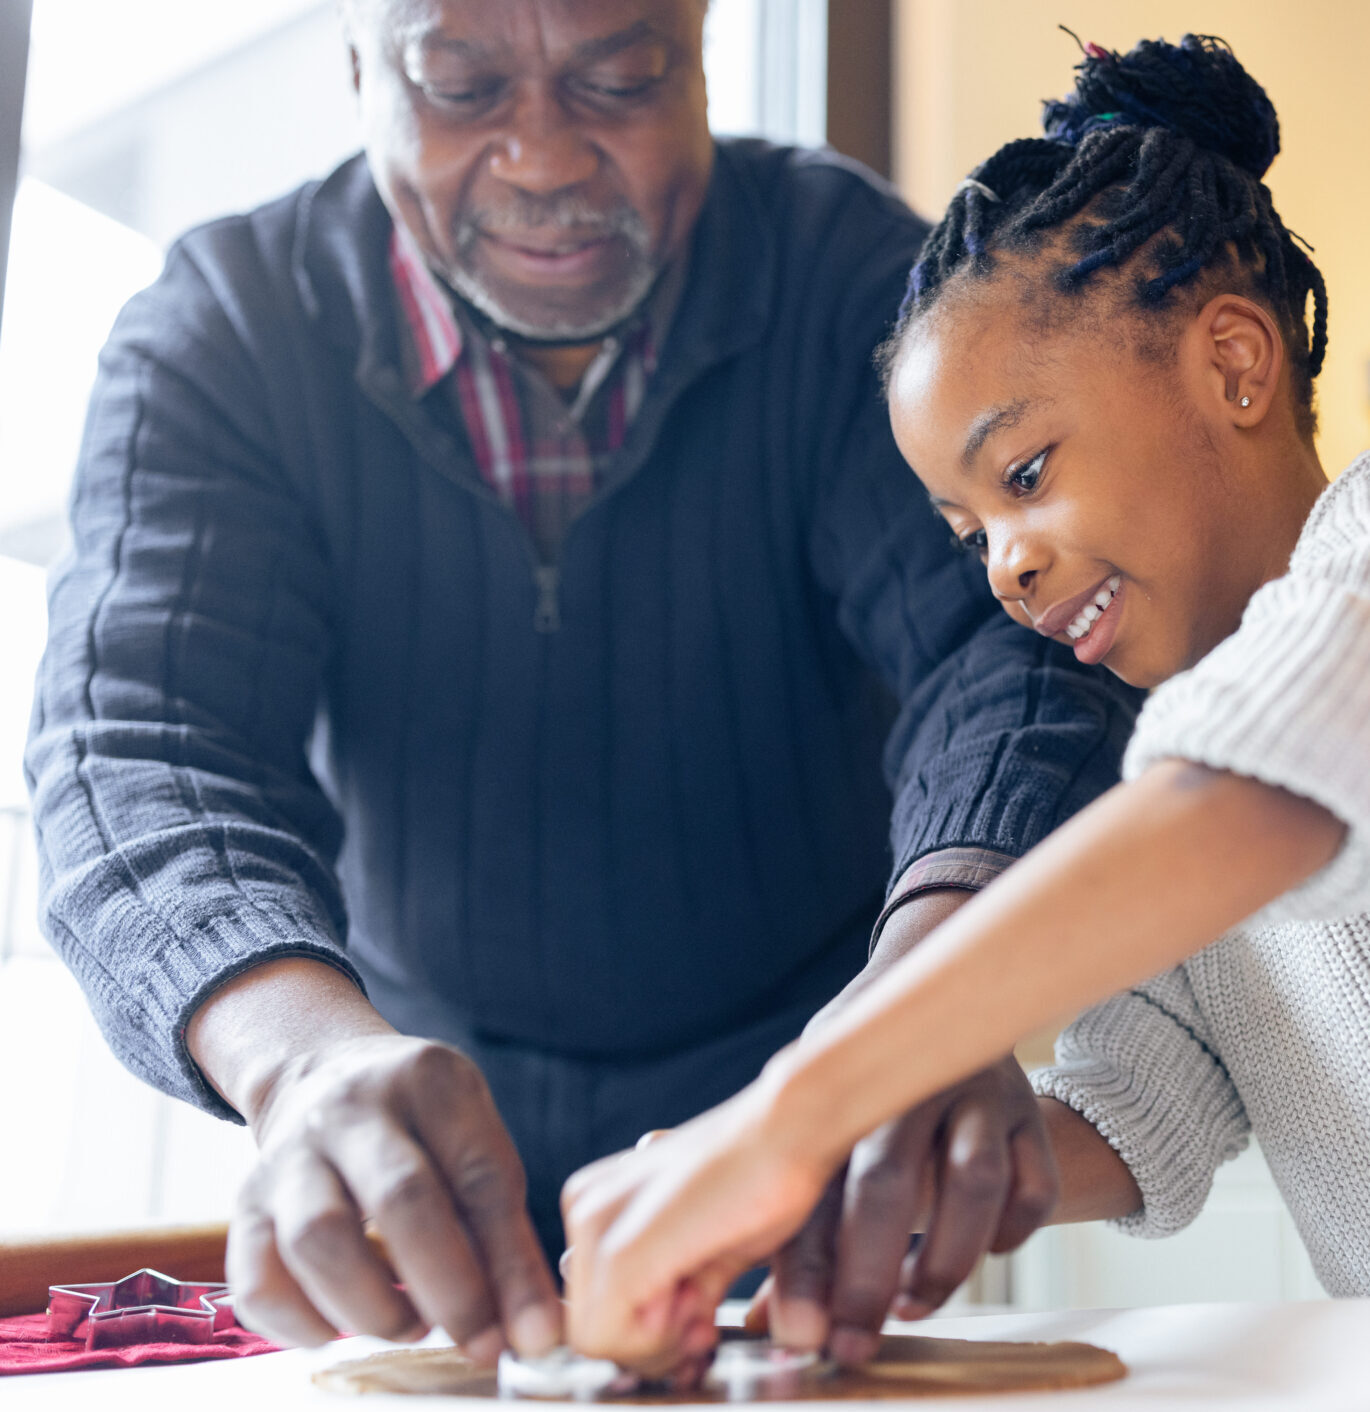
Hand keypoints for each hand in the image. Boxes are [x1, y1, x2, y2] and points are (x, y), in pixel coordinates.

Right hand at [226, 1032, 561, 1358]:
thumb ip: (500, 1225)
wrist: (322, 1073)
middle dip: (449, 1288)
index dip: (510, 1264)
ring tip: (411, 1325)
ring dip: (373, 1307)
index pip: (479, 1175)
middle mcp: (352, 1108)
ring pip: (318, 1238)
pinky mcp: (245, 1202)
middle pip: (401, 1198)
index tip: (531, 1333)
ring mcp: (290, 1152)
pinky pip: (257, 1279)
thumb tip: (530, 1330)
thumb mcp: (471, 1137)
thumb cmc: (419, 1121)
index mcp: (429, 1081)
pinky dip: (301, 1325)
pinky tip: (341, 1327)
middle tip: (479, 1342)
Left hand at [561, 1069, 837, 1371]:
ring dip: (659, 1343)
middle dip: (652, 1342)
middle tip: (701, 1322)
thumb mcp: (705, 1251)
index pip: (595, 1307)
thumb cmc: (759, 1182)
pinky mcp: (620, 1249)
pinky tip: (700, 1310)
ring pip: (595, 1336)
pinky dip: (661, 1341)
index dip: (647, 1334)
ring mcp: (595, 1224)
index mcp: (599, 1205)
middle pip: (592, 1325)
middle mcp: (586, 1208)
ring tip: (703, 1309)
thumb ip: (676, 1294)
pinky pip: (609, 1333)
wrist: (788, 1131)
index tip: (695, 1319)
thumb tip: (668, 1349)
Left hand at [757, 1056, 1057, 1362]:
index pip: (812, 1184)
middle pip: (887, 1179)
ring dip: (946, 1256)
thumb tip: (767, 1322)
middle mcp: (906, 1085)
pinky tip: (985, 1251)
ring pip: (974, 1177)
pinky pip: (1035, 1179)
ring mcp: (972, 1093)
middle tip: (854, 1341)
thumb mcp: (821, 1132)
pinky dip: (1015, 1229)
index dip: (804, 1265)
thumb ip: (798, 1224)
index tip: (802, 1331)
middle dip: (868, 1272)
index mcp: (839, 1089)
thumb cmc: (863, 1091)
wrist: (932, 994)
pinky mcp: (1025, 1108)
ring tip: (916, 1304)